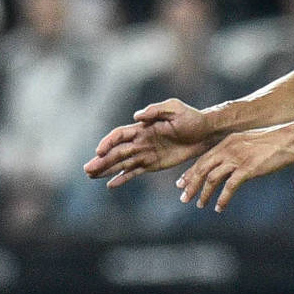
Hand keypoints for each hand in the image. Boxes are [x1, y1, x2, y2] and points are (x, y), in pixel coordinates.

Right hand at [83, 99, 216, 185]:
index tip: (99, 152)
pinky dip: (123, 178)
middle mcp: (140, 141)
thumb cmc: (191, 118)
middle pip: (116, 152)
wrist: (206, 132)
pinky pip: (135, 172)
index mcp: (142, 128)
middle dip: (101, 160)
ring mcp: (145, 153)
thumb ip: (156, 111)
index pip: (119, 135)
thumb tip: (136, 117)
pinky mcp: (153, 164)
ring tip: (91, 175)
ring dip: (106, 169)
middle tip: (87, 170)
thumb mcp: (175, 109)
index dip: (108, 143)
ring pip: (122, 163)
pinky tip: (110, 184)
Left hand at [177, 123, 293, 209]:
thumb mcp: (249, 143)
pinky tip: (219, 207)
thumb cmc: (273, 142)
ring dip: (204, 193)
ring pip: (212, 178)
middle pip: (203, 168)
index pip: (203, 159)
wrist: (289, 139)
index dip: (191, 172)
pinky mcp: (248, 169)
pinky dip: (222, 199)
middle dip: (191, 184)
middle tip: (184, 197)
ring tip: (200, 204)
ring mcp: (237, 158)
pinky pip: (230, 187)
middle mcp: (228, 149)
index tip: (182, 183)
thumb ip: (236, 151)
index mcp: (227, 142)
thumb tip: (229, 164)